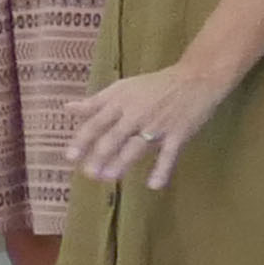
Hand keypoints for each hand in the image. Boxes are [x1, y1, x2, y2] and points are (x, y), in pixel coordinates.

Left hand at [66, 57, 227, 189]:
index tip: (69, 157)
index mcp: (120, 102)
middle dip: (100, 155)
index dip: (82, 140)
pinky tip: (153, 185)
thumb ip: (96, 102)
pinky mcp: (178, 134)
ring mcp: (157, 125)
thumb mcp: (122, 88)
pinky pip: (169, 154)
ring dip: (122, 162)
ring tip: (110, 177)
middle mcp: (136, 114)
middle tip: (89, 173)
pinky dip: (162, 169)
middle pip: (114, 137)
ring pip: (137, 146)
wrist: (195, 79)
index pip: (96, 123)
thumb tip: (67, 109)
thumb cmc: (154, 85)